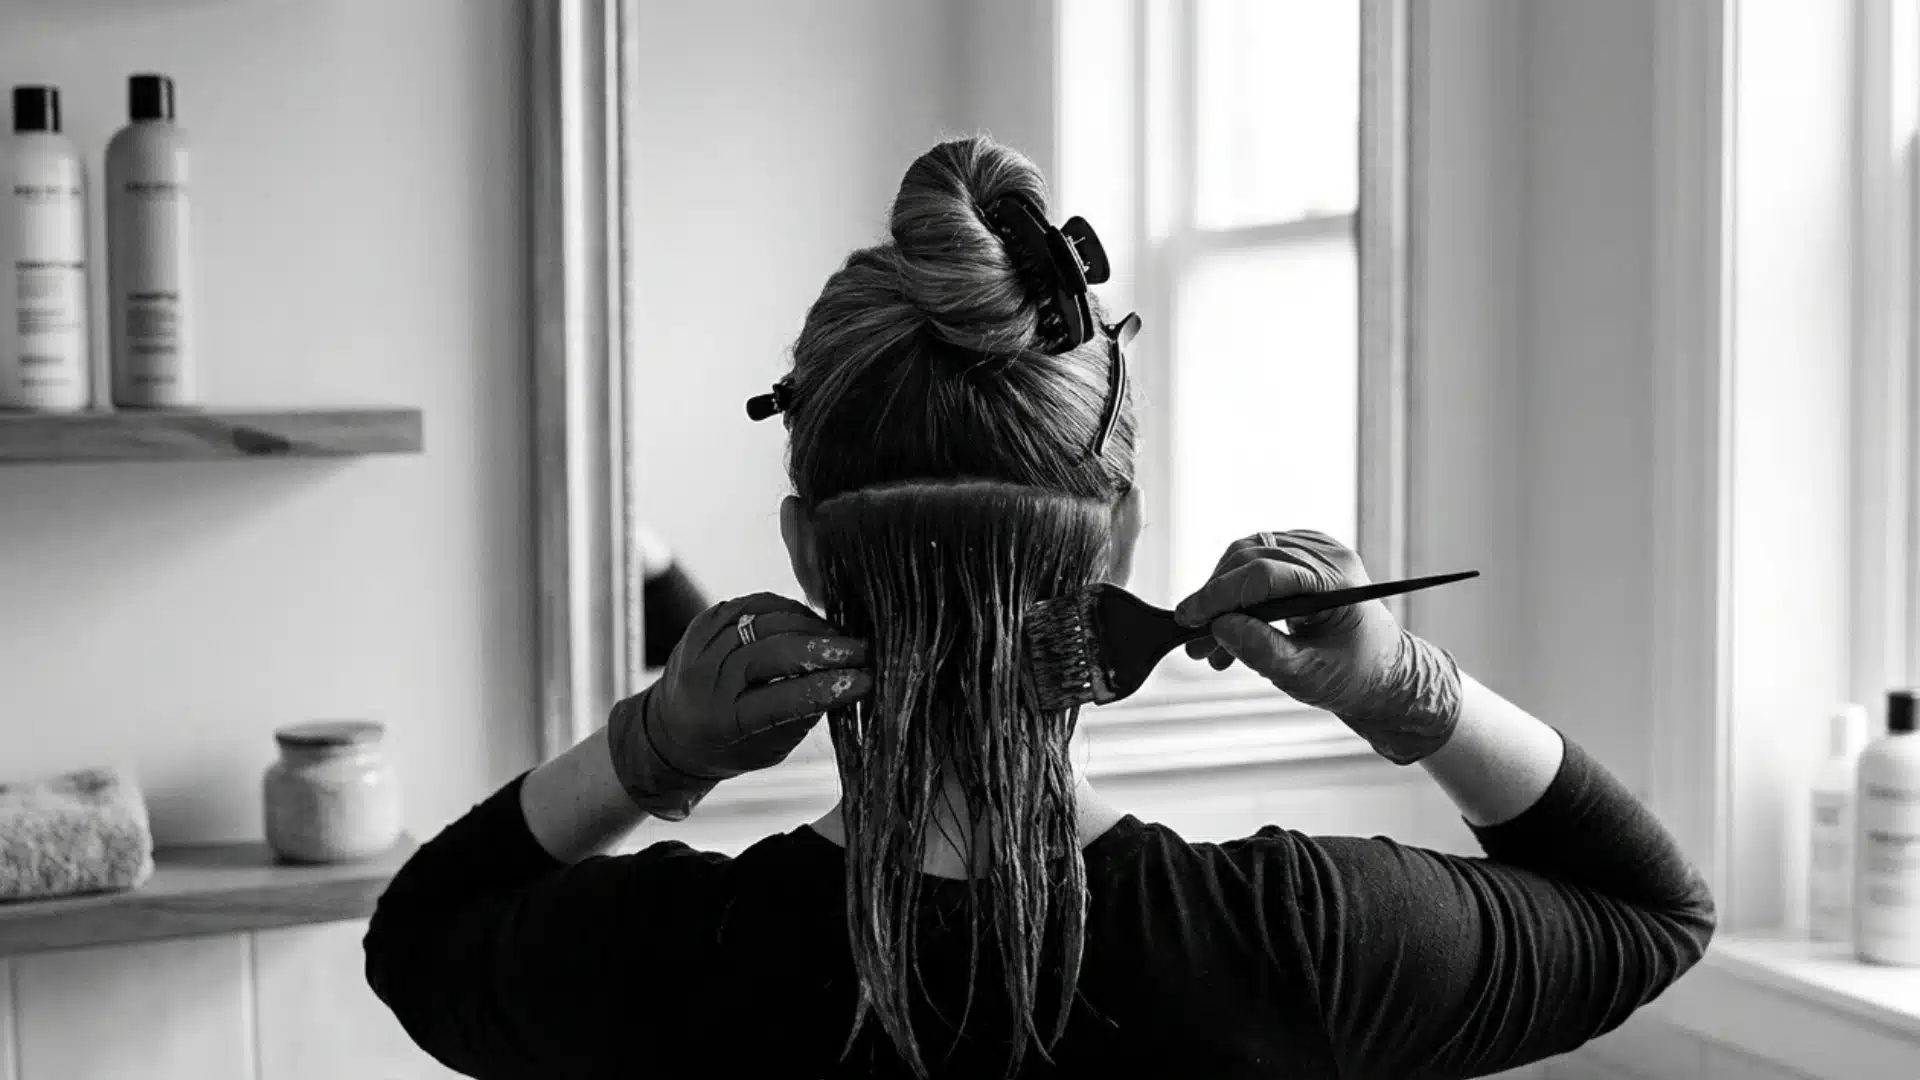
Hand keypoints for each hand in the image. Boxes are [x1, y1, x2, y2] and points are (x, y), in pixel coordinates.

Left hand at [607, 593, 871, 818]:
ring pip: (765, 621)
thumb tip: (852, 680)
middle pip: (772, 652)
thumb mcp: (770, 749)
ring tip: (840, 638)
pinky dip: (787, 610)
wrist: (670, 731)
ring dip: (810, 626)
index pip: (782, 700)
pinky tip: (810, 622)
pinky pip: (753, 605)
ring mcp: (701, 646)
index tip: (866, 680)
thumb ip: (804, 715)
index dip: (827, 687)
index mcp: (723, 722)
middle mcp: (706, 682)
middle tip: (862, 651)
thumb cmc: (730, 747)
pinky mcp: (704, 622)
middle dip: (825, 649)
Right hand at [1172, 530, 1461, 764]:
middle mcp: (1326, 555)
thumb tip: (1220, 628)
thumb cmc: (1356, 676)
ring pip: (1246, 558)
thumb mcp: (1308, 676)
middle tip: (1194, 641)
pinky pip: (1254, 565)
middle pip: (1250, 557)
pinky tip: (1226, 632)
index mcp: (1336, 578)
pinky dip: (1234, 596)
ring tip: (1208, 647)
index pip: (1263, 572)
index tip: (1188, 620)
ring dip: (1220, 598)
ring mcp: (1314, 552)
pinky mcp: (1301, 560)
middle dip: (1214, 599)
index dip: (1220, 595)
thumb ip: (1263, 651)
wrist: (1384, 674)